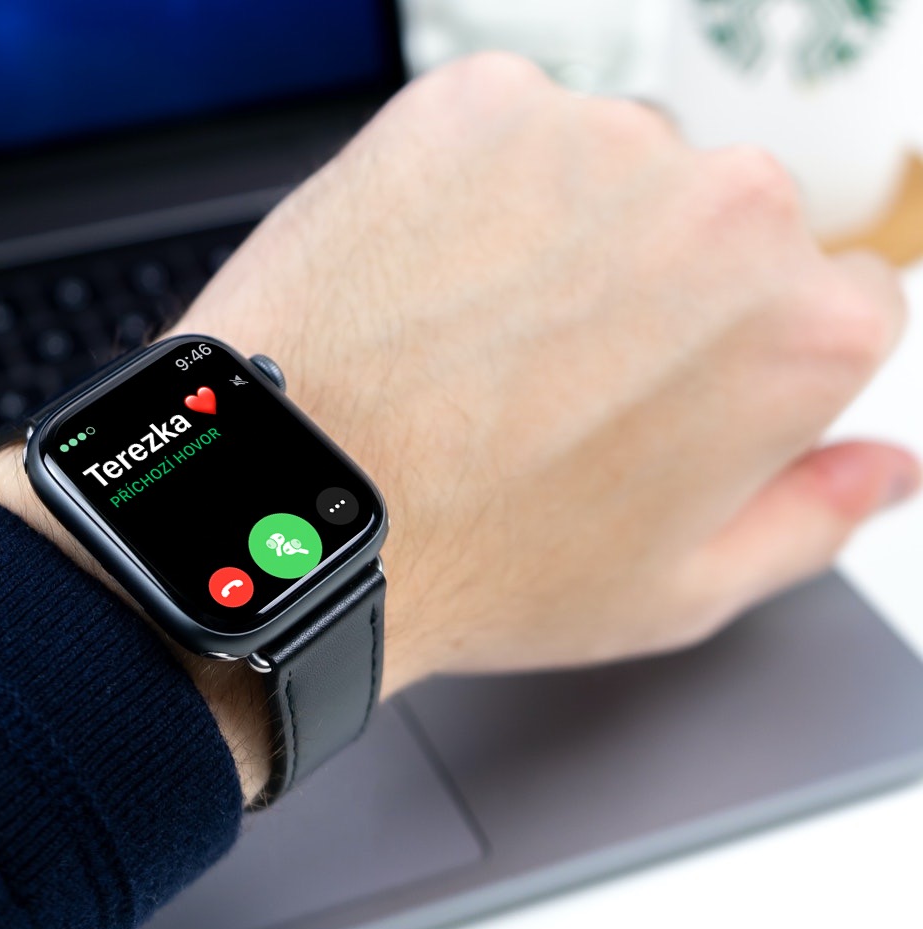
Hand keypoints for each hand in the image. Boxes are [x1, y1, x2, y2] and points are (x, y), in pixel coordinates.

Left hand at [176, 54, 919, 696]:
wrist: (295, 513)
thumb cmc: (471, 562)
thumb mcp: (675, 592)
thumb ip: (809, 516)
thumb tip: (884, 468)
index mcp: (799, 330)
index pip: (836, 296)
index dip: (742, 352)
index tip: (667, 385)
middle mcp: (721, 210)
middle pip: (723, 225)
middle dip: (656, 290)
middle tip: (551, 376)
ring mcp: (593, 142)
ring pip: (611, 171)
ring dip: (560, 234)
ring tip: (472, 338)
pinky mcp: (474, 105)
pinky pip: (505, 134)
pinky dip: (471, 191)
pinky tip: (425, 283)